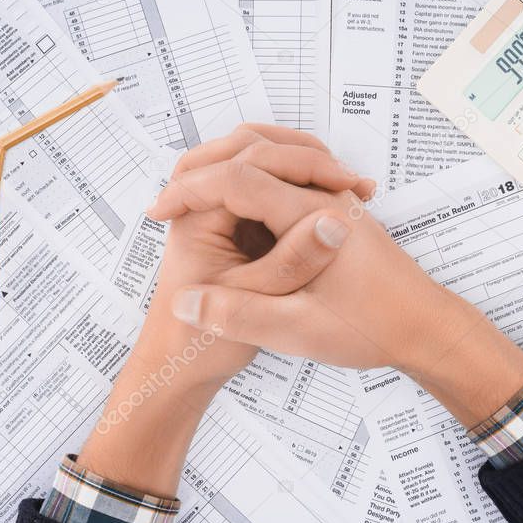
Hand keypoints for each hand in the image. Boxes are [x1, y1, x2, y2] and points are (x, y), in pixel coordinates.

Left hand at [78, 125, 370, 495]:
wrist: (175, 373)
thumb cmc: (198, 345)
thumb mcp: (256, 302)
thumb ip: (293, 260)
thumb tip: (334, 220)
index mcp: (198, 219)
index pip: (248, 162)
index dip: (300, 164)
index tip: (342, 180)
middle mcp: (202, 208)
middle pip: (248, 150)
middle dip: (300, 155)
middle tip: (347, 176)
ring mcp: (217, 218)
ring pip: (256, 168)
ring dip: (300, 169)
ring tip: (346, 187)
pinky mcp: (232, 231)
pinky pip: (264, 194)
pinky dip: (296, 192)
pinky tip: (333, 209)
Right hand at [148, 127, 522, 425]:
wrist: (426, 327)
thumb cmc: (371, 330)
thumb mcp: (298, 332)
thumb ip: (239, 316)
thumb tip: (184, 304)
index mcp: (309, 216)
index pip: (237, 179)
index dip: (189, 191)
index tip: (157, 212)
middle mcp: (322, 194)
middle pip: (254, 149)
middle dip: (203, 168)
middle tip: (167, 198)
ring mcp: (332, 196)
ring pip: (273, 155)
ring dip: (229, 166)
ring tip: (192, 195)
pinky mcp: (335, 207)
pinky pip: (288, 175)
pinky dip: (255, 178)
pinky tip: (236, 208)